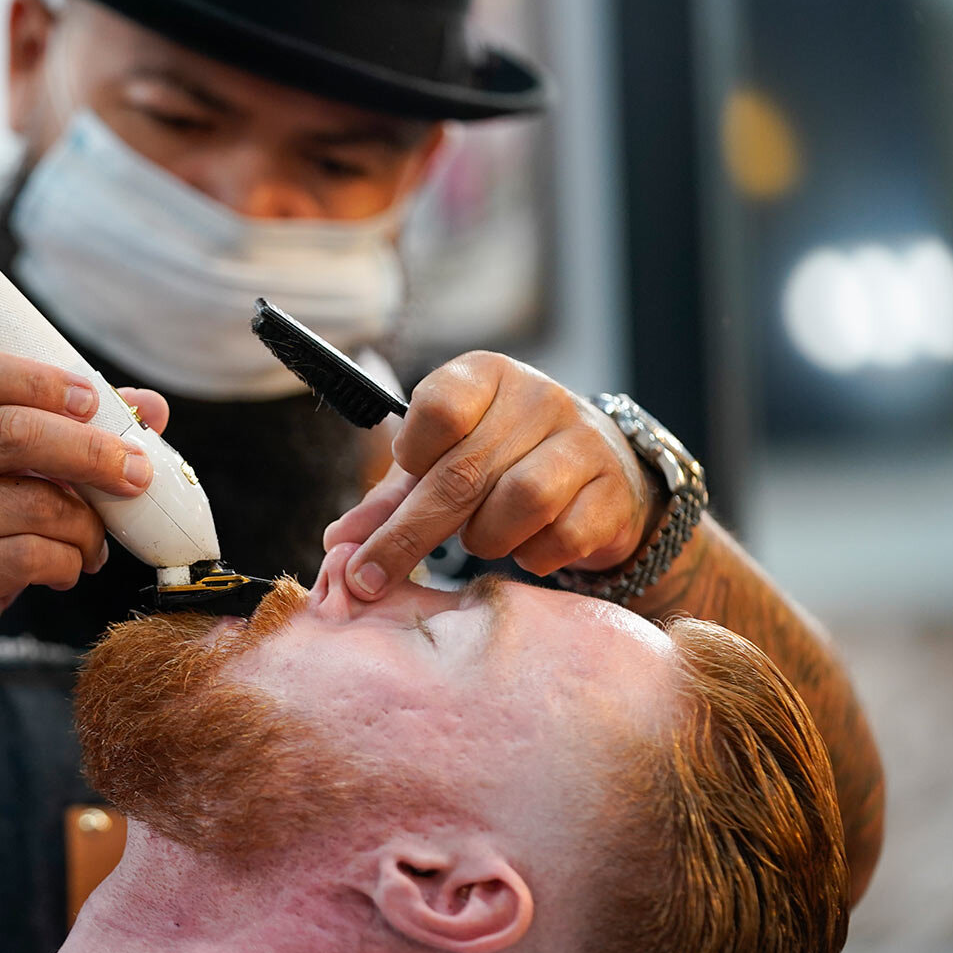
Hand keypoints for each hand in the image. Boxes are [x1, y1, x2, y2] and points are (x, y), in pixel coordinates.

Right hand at [0, 347, 168, 701]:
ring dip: (85, 526)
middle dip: (91, 453)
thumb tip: (149, 407)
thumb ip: (70, 434)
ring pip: (31, 503)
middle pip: (11, 432)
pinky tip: (64, 571)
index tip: (93, 402)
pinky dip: (65, 564)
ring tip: (92, 543)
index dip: (40, 380)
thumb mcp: (7, 479)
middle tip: (136, 475)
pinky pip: (25, 557)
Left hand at [323, 352, 659, 600]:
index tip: (408, 474)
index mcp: (487, 375)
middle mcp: (539, 398)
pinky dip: (532, 555)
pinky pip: (563, 536)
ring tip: (480, 538)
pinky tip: (526, 547)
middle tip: (370, 577)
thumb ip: (391, 500)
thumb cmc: (503, 462)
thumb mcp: (443, 463)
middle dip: (408, 534)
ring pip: (520, 502)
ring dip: (485, 538)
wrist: (601, 472)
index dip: (413, 453)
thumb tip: (339, 544)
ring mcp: (584, 443)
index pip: (439, 406)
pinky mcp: (613, 492)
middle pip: (464, 472)